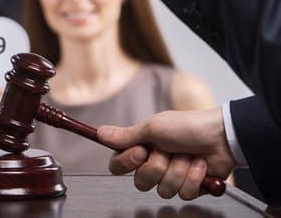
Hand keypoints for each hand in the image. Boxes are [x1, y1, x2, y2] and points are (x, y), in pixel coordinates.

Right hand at [99, 107, 235, 200]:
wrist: (222, 136)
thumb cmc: (187, 126)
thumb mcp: (152, 128)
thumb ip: (126, 136)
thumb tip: (99, 133)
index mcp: (140, 147)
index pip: (118, 166)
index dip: (127, 163)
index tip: (141, 151)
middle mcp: (153, 163)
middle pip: (140, 182)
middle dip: (158, 168)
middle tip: (168, 152)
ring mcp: (172, 176)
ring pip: (164, 190)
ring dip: (179, 171)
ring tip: (189, 156)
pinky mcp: (190, 186)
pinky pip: (184, 194)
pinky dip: (194, 178)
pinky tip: (200, 165)